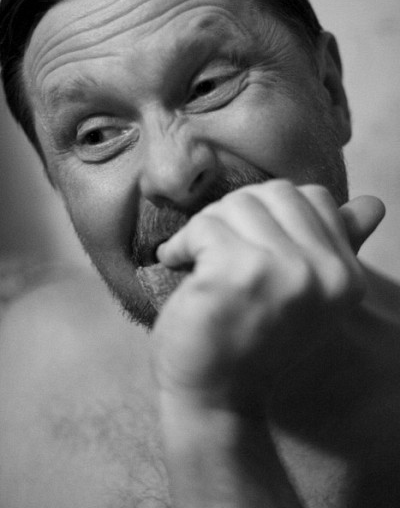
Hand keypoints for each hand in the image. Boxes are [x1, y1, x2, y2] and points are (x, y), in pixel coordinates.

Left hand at [154, 180, 383, 410]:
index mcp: (345, 276)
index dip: (271, 212)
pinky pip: (203, 226)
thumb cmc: (251, 339)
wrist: (213, 397)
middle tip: (217, 249)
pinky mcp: (239, 274)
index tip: (248, 244)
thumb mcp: (305, 295)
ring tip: (197, 260)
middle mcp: (323, 272)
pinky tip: (177, 264)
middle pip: (273, 193)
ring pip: (236, 205)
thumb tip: (373, 203)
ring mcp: (283, 272)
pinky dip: (181, 244)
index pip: (315, 197)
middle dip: (236, 214)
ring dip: (205, 229)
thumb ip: (337, 247)